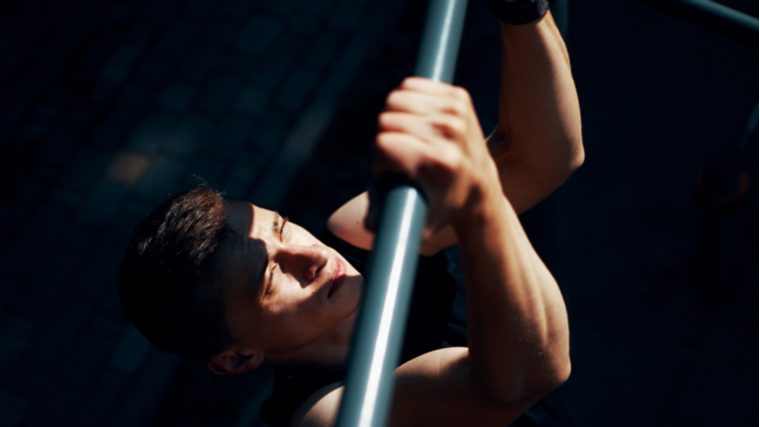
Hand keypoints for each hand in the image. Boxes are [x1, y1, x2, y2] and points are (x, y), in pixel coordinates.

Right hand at [371, 77, 500, 236]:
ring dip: (393, 119)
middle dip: (383, 138)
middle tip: (397, 156)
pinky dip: (407, 102)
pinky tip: (417, 123)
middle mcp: (450, 132)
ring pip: (396, 99)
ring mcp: (456, 111)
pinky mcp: (459, 97)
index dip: (377, 160)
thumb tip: (368, 224)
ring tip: (406, 139)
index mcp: (439, 162)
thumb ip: (384, 227)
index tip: (387, 173)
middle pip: (386, 118)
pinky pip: (410, 86)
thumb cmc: (439, 207)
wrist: (480, 187)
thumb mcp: (412, 226)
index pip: (383, 144)